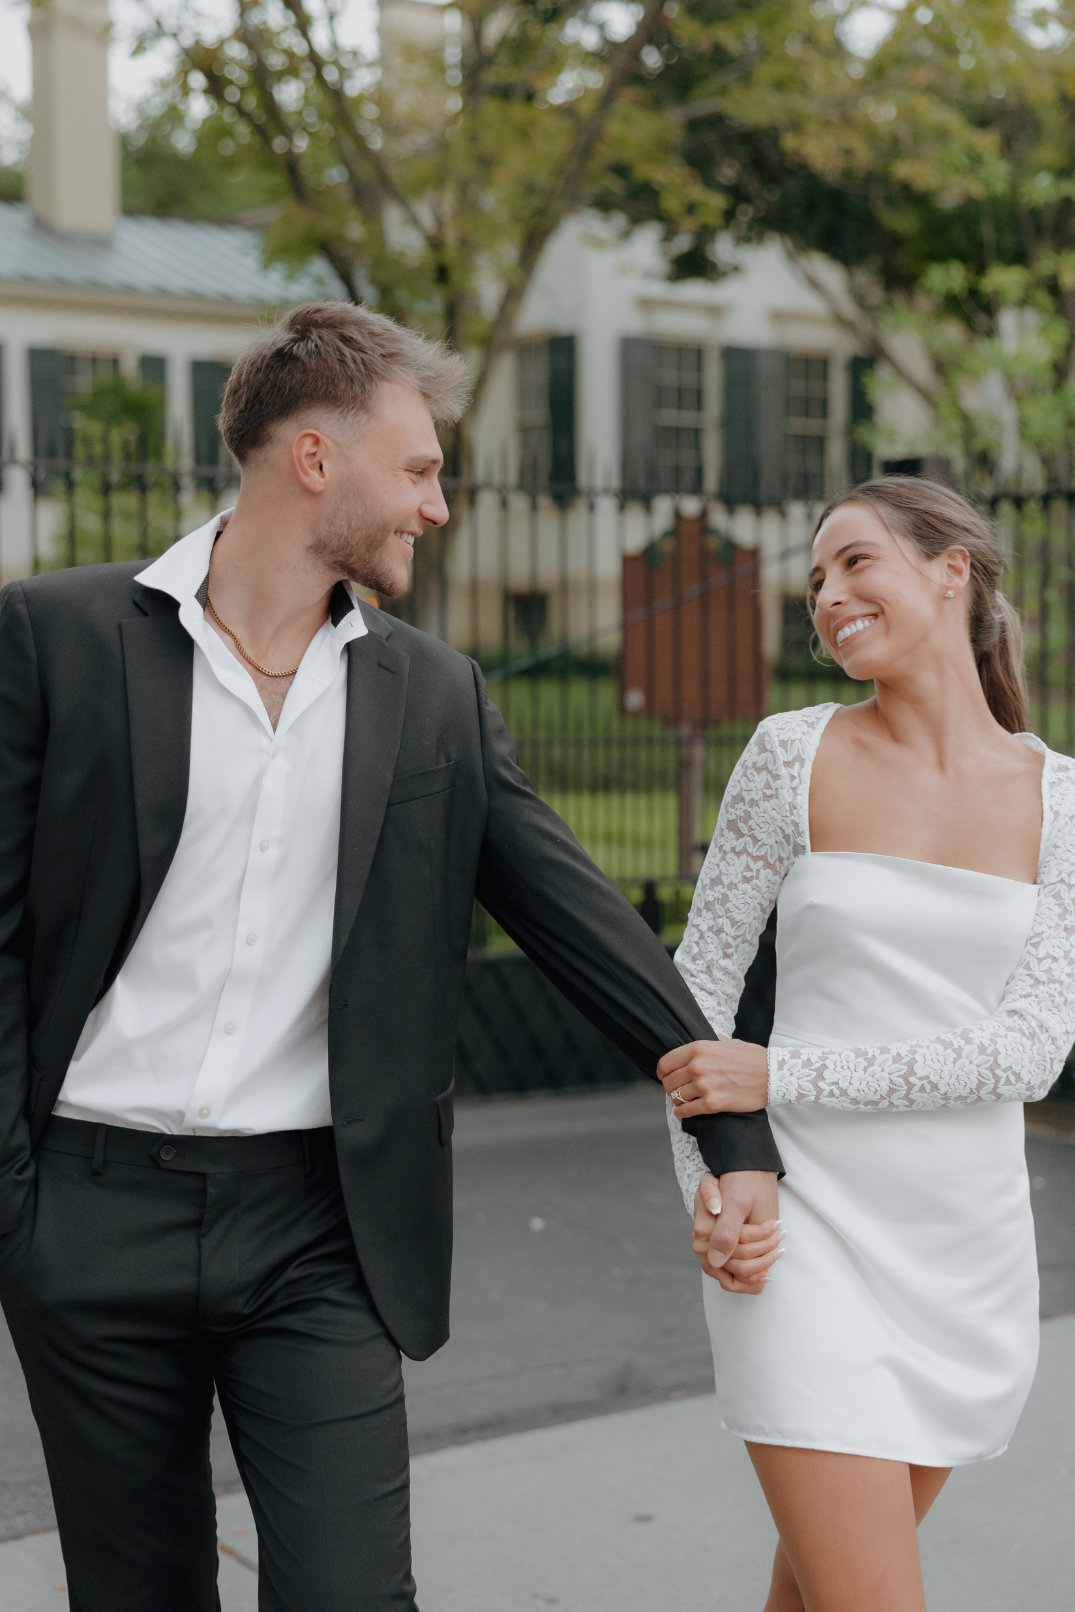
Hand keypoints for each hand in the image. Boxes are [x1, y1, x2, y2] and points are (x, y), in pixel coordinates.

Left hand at [658, 1036, 768, 1114]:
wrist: (773, 1075)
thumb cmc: (752, 1058)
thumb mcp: (728, 1043)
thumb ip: (709, 1045)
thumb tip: (699, 1048)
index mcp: (699, 1049)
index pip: (666, 1063)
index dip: (663, 1072)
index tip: (665, 1076)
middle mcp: (698, 1066)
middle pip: (669, 1082)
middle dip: (670, 1087)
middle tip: (676, 1090)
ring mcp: (705, 1086)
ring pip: (677, 1097)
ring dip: (677, 1100)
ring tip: (681, 1101)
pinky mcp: (713, 1104)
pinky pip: (687, 1111)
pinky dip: (682, 1113)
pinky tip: (683, 1112)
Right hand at [692, 1170, 781, 1293]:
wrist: (743, 1169)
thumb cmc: (740, 1181)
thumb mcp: (737, 1204)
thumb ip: (725, 1232)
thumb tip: (715, 1262)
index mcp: (703, 1232)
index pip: (732, 1258)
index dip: (757, 1249)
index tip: (775, 1227)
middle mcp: (703, 1244)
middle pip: (737, 1268)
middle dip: (763, 1255)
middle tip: (779, 1232)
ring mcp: (711, 1250)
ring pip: (738, 1276)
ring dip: (762, 1263)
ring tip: (779, 1245)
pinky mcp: (720, 1252)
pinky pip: (735, 1277)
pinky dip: (753, 1276)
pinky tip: (767, 1269)